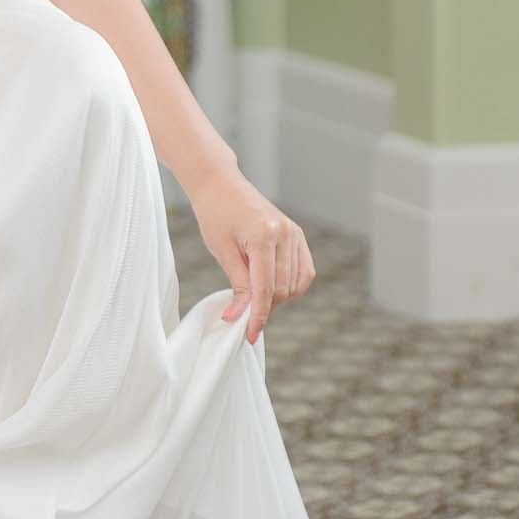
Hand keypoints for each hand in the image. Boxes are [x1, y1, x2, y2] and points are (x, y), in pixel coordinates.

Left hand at [189, 164, 315, 344]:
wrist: (220, 184)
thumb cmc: (215, 214)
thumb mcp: (222, 251)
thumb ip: (237, 285)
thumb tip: (240, 316)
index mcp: (264, 236)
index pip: (266, 288)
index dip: (258, 316)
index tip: (248, 334)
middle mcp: (285, 234)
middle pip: (282, 289)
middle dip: (265, 307)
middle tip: (243, 314)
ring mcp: (294, 233)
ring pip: (295, 283)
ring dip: (277, 296)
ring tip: (252, 295)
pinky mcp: (296, 233)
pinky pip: (304, 270)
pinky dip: (292, 284)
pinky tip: (273, 287)